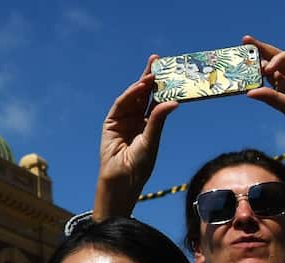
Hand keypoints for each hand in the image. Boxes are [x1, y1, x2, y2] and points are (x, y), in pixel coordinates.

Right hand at [93, 56, 177, 219]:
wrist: (121, 180)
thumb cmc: (139, 166)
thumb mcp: (152, 141)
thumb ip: (158, 120)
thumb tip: (174, 102)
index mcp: (150, 123)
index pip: (157, 99)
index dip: (162, 85)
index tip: (171, 69)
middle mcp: (136, 119)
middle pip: (144, 93)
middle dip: (150, 77)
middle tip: (157, 60)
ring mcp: (123, 120)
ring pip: (132, 97)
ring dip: (140, 84)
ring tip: (151, 74)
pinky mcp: (111, 123)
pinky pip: (120, 105)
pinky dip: (128, 95)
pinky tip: (138, 88)